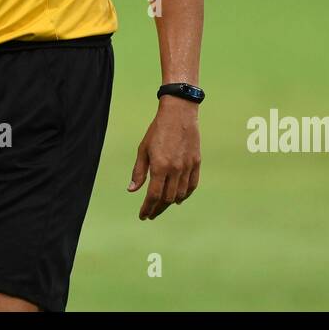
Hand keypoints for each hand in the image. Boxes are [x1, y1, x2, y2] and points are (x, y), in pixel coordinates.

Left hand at [128, 96, 200, 219]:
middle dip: (158, 209)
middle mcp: (175, 169)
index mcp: (160, 166)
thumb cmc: (157, 130)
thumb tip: (132, 190)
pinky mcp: (196, 163)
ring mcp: (187, 167)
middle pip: (167, 199)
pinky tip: (178, 198)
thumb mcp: (143, 149)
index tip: (143, 215)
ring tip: (162, 206)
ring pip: (180, 194)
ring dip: (171, 203)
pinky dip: (185, 195)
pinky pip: (192, 185)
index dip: (147, 208)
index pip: (154, 196)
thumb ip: (139, 171)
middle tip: (151, 214)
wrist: (179, 113)